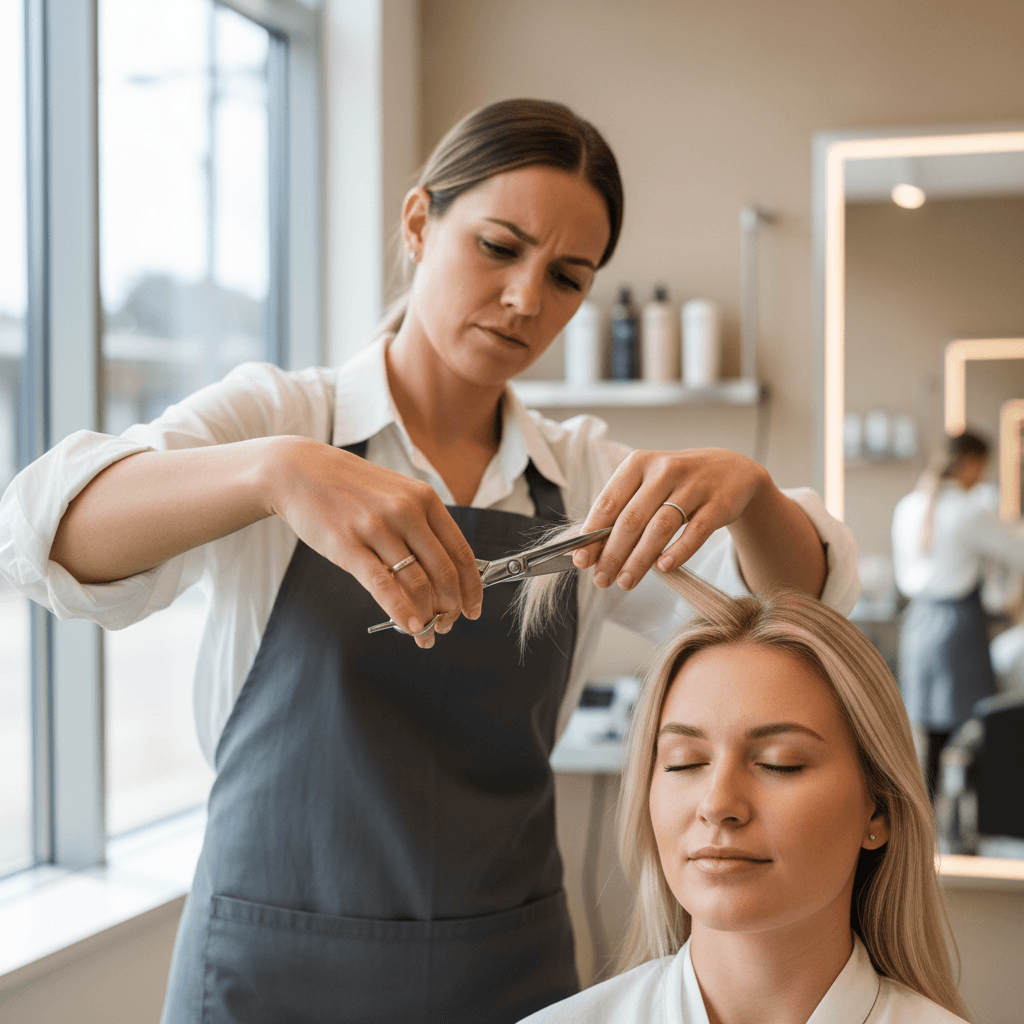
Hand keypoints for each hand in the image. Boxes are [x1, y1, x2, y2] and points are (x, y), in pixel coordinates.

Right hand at [267, 437, 482, 647]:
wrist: (300, 471)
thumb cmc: (352, 488)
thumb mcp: (397, 494)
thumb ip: (422, 527)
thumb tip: (445, 576)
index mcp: (425, 500)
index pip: (461, 552)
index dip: (471, 587)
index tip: (472, 609)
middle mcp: (406, 512)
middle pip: (444, 572)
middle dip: (450, 607)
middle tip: (447, 625)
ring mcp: (377, 528)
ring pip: (416, 583)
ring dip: (427, 616)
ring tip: (426, 634)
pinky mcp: (348, 546)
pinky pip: (383, 586)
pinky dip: (401, 612)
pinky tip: (410, 627)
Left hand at [572, 448, 768, 590]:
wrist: (730, 470)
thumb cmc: (676, 484)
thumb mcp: (647, 485)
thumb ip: (623, 512)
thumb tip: (592, 550)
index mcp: (639, 463)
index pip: (609, 502)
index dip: (593, 534)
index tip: (581, 560)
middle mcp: (665, 470)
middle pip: (632, 519)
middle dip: (613, 554)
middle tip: (602, 579)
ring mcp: (694, 486)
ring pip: (660, 528)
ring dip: (640, 559)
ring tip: (626, 581)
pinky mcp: (719, 503)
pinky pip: (695, 532)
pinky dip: (678, 551)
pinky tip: (663, 567)